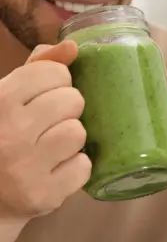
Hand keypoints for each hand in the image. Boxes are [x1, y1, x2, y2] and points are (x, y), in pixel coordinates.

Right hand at [0, 40, 90, 221]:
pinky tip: (58, 168)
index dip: (60, 82)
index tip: (50, 94)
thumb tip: (72, 47)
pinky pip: (83, 167)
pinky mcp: (43, 194)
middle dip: (68, 110)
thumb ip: (37, 67)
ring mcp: (25, 167)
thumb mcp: (9, 96)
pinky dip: (76, 167)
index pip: (55, 73)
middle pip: (73, 101)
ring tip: (55, 145)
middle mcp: (9, 132)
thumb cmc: (3, 136)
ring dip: (72, 138)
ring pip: (79, 133)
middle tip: (52, 122)